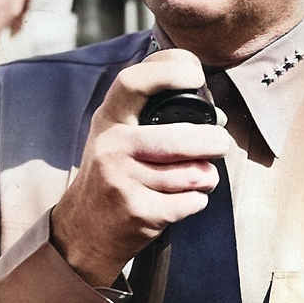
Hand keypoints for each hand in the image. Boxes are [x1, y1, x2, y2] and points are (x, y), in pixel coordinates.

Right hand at [50, 49, 229, 286]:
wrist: (82, 232)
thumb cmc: (115, 171)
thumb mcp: (119, 133)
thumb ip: (153, 113)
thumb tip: (217, 116)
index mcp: (110, 118)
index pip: (135, 81)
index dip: (170, 71)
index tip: (196, 76)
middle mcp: (112, 146)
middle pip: (178, 138)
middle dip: (213, 141)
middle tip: (221, 143)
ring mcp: (122, 180)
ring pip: (191, 173)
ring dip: (207, 176)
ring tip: (201, 176)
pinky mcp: (137, 213)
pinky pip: (189, 202)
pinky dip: (197, 201)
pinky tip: (185, 199)